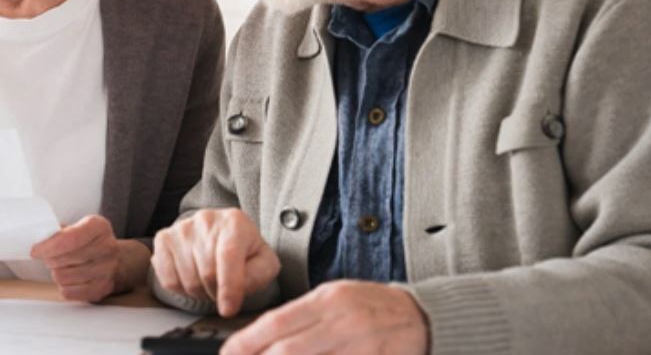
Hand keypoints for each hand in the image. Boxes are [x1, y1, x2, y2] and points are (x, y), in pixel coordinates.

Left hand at [30, 214, 148, 302]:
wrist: (117, 261)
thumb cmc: (90, 242)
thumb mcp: (79, 227)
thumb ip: (60, 231)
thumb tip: (40, 240)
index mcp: (99, 227)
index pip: (69, 239)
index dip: (48, 246)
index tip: (36, 250)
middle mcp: (107, 248)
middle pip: (63, 259)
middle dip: (50, 259)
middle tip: (51, 257)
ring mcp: (106, 271)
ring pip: (63, 276)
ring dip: (57, 272)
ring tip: (63, 267)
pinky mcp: (100, 289)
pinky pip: (68, 292)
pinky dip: (64, 286)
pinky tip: (70, 278)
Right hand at [151, 208, 280, 316]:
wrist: (220, 235)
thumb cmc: (244, 251)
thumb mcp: (264, 262)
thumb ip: (259, 274)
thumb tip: (238, 288)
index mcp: (234, 222)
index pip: (228, 255)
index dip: (229, 287)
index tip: (229, 309)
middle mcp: (206, 220)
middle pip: (207, 273)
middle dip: (217, 292)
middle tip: (223, 288)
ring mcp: (181, 229)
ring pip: (187, 280)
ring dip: (200, 291)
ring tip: (208, 281)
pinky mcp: (163, 239)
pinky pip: (168, 280)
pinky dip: (181, 289)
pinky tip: (191, 278)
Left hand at [221, 280, 428, 354]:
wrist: (422, 317)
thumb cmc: (372, 308)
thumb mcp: (335, 301)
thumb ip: (302, 318)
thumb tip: (262, 338)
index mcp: (328, 300)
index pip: (277, 322)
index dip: (247, 342)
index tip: (228, 353)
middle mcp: (342, 321)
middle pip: (287, 349)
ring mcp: (360, 344)